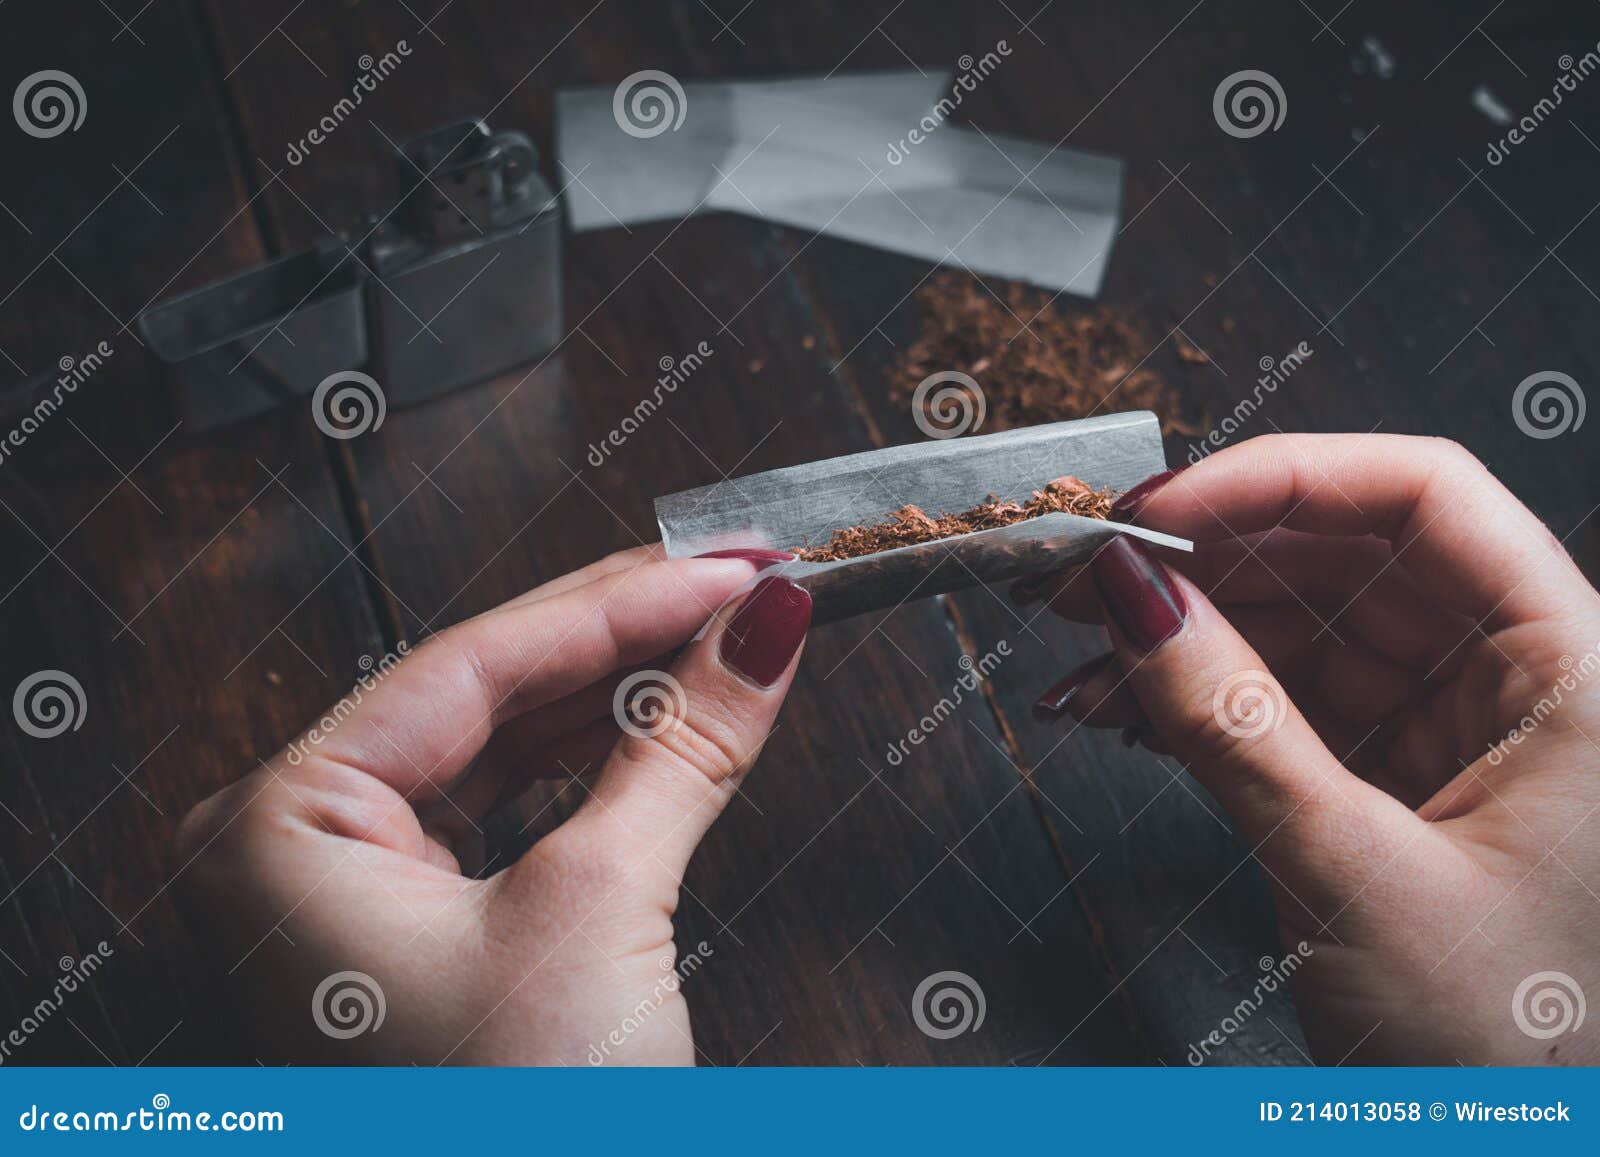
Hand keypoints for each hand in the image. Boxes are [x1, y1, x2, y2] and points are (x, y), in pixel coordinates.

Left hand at [173, 545, 808, 1064]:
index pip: (470, 664)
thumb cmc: (507, 1130)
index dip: (618, 601)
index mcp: (275, 829)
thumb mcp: (601, 914)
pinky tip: (660, 718)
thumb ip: (682, 746)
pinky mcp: (403, 936)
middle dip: (622, 637)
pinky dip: (589, 768)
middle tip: (739, 583)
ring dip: (615, 696)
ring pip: (495, 750)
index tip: (729, 564)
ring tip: (720, 638)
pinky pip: (499, 814)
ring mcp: (340, 896)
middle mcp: (288, 852)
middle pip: (480, 695)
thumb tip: (764, 629)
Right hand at [1018, 434, 1599, 1064]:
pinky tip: (1118, 705)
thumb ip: (1232, 723)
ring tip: (1078, 650)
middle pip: (1346, 554)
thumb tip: (1133, 596)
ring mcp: (1448, 733)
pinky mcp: (1389, 786)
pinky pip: (1281, 705)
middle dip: (1203, 557)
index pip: (1422, 496)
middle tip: (1084, 570)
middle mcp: (1515, 680)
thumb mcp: (1357, 875)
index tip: (1156, 513)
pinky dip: (1194, 701)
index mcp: (1573, 669)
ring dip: (1180, 635)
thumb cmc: (1519, 1060)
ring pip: (1299, 629)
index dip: (1278, 478)